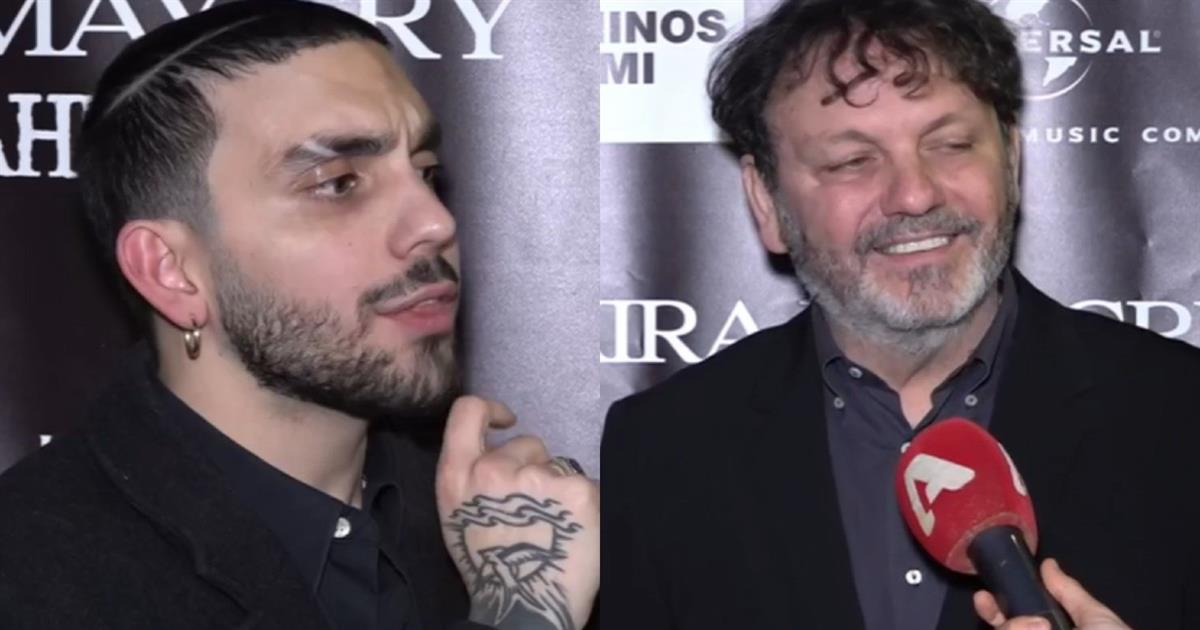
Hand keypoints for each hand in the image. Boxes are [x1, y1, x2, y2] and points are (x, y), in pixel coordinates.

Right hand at [436, 396, 598, 629]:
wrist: (523, 610)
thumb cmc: (490, 569)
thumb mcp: (458, 516)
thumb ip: (471, 476)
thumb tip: (499, 445)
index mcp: (457, 476)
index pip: (467, 412)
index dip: (491, 409)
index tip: (507, 421)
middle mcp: (495, 470)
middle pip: (528, 443)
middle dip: (536, 467)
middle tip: (536, 512)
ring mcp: (539, 478)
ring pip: (561, 465)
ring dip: (561, 488)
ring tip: (555, 529)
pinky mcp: (579, 492)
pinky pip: (587, 485)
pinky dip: (586, 506)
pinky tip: (577, 533)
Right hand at [973, 558, 1129, 629]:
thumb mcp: (1097, 619)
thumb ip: (1069, 592)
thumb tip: (1048, 564)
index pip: (1013, 622)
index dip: (994, 609)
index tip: (983, 597)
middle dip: (996, 617)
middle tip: (990, 605)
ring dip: (1014, 628)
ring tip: (1042, 629)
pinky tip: (1026, 629)